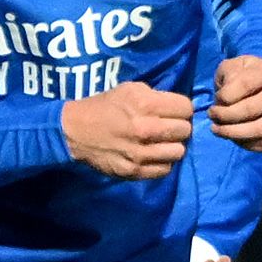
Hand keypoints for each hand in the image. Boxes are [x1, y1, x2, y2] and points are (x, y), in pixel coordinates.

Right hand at [61, 80, 193, 179]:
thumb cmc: (105, 106)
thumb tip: (179, 107)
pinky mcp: (134, 171)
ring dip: (172, 146)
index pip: (186, 108)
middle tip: (168, 127)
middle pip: (185, 130)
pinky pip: (164, 169)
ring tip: (161, 142)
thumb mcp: (130, 89)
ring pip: (179, 152)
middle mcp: (146, 129)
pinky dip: (161, 162)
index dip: (181, 109)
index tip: (174, 111)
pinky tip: (152, 155)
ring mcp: (140, 153)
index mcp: (146, 104)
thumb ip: (156, 96)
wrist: (75, 131)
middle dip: (179, 127)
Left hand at [208, 52, 261, 150]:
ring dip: (232, 132)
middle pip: (252, 109)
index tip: (216, 99)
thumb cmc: (237, 77)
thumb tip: (228, 100)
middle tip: (212, 115)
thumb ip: (227, 77)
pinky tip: (232, 137)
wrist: (252, 90)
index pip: (246, 84)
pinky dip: (244, 144)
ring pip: (259, 129)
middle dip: (225, 115)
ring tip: (216, 129)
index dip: (225, 95)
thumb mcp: (228, 68)